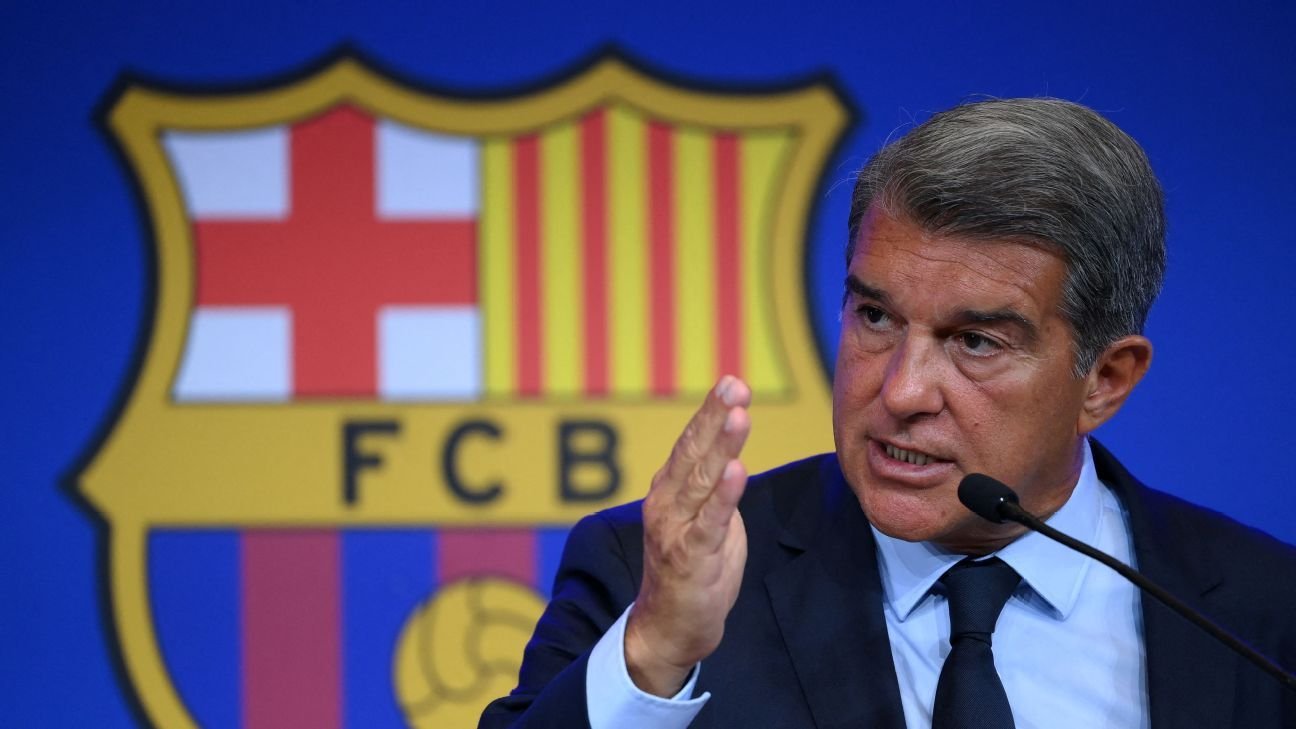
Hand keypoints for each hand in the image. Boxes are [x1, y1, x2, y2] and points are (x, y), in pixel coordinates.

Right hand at [624, 375, 751, 696]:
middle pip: (693, 452)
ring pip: (701, 479)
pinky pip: (710, 521)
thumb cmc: (693, 571)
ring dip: (722, 445)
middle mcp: (665, 502)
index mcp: (669, 489)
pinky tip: (738, 470)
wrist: (668, 628)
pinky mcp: (690, 557)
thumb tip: (733, 456)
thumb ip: (715, 490)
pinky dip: (724, 495)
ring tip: (740, 415)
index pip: (691, 443)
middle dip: (715, 415)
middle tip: (734, 384)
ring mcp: (674, 529)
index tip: (732, 382)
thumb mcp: (706, 520)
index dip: (710, 412)